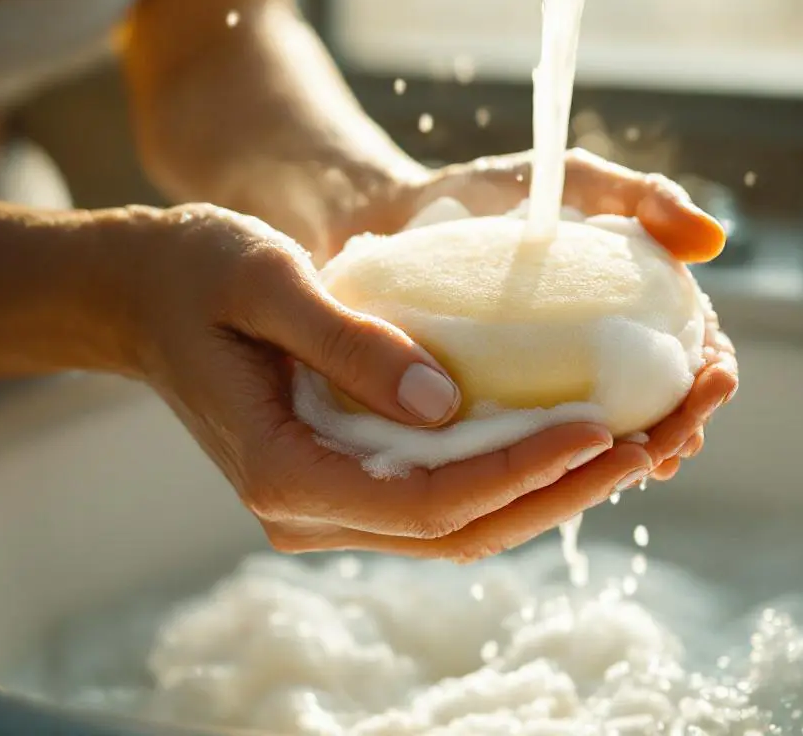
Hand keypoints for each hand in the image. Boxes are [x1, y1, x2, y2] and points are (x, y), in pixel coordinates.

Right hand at [130, 204, 653, 561]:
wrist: (141, 296)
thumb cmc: (194, 275)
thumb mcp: (266, 281)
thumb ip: (350, 344)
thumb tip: (447, 403)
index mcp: (287, 473)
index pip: (431, 501)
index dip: (523, 471)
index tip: (604, 429)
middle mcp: (313, 510)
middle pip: (465, 528)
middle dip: (568, 488)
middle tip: (662, 437)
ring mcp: (332, 503)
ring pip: (466, 523)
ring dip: (557, 486)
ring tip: (646, 438)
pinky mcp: (350, 479)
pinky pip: (447, 494)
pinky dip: (516, 472)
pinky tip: (575, 434)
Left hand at [333, 148, 738, 483]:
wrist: (393, 217)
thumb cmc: (486, 194)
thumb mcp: (571, 180)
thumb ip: (642, 196)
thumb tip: (714, 241)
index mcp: (627, 301)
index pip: (689, 344)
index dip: (709, 368)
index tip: (714, 380)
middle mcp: (594, 347)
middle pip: (657, 398)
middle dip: (680, 424)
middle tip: (680, 439)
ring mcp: (548, 381)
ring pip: (606, 429)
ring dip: (634, 453)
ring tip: (643, 464)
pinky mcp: (499, 406)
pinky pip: (540, 443)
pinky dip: (566, 459)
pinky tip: (578, 472)